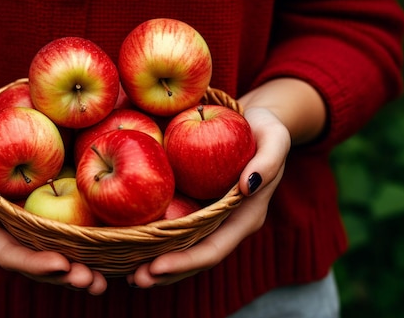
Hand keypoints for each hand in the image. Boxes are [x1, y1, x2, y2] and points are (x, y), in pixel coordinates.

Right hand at [0, 114, 107, 294]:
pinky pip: (61, 230)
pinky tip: (107, 248)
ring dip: (77, 268)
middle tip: (92, 281)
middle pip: (32, 262)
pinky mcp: (40, 209)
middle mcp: (2, 231)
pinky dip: (83, 243)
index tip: (61, 264)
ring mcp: (23, 223)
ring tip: (103, 280)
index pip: (6, 252)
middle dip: (62, 275)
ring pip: (50, 253)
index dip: (32, 263)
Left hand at [126, 106, 290, 287]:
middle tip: (136, 280)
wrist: (256, 122)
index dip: (186, 261)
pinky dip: (155, 239)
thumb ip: (268, 161)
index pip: (214, 249)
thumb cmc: (267, 129)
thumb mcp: (274, 138)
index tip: (156, 266)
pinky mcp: (195, 204)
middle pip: (195, 257)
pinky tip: (131, 243)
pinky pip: (175, 227)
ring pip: (183, 248)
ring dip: (157, 263)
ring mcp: (210, 217)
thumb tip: (248, 186)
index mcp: (246, 217)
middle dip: (167, 272)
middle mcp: (226, 223)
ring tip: (129, 274)